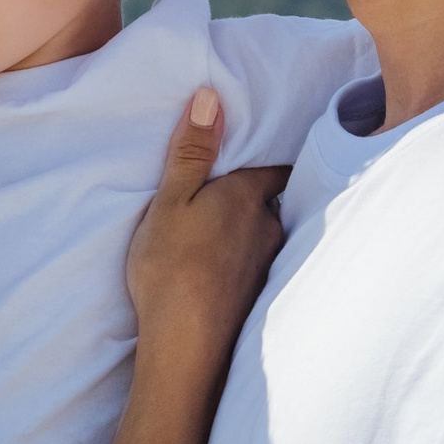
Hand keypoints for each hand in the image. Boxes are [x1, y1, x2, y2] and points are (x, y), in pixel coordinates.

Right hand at [124, 89, 287, 362]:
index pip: (274, 168)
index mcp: (247, 198)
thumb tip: (211, 96)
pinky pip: (255, 271)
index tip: (262, 151)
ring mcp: (268, 267)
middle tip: (233, 195)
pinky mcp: (259, 301)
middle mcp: (269, 229)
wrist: (187, 347)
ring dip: (250, 236)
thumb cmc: (171, 267)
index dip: (268, 159)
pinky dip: (243, 267)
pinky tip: (224, 276)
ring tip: (224, 237)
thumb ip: (191, 152)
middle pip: (271, 205)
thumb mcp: (170, 201)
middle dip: (256, 200)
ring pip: (265, 240)